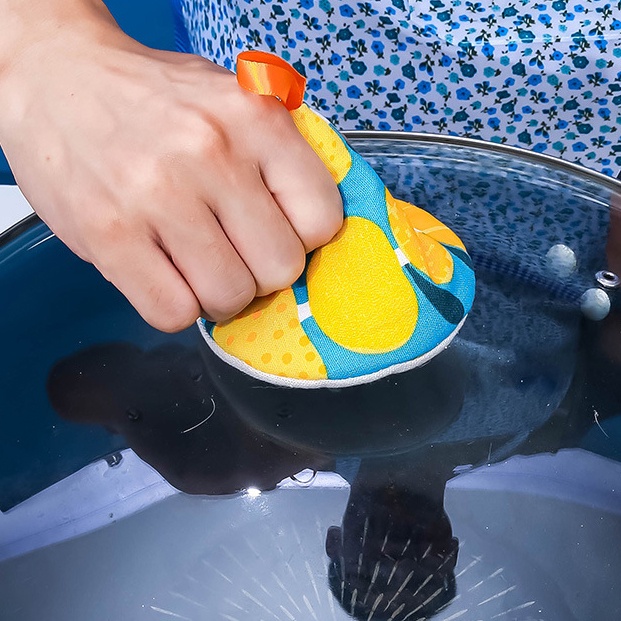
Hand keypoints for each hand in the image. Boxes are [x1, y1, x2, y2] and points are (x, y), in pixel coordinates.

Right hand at [0, 0, 341, 330]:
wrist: (58, 76)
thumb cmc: (155, 99)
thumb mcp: (234, 99)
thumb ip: (278, 159)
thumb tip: (311, 234)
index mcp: (256, 119)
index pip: (323, 221)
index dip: (303, 240)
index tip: (277, 234)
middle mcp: (212, 154)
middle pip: (280, 268)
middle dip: (261, 274)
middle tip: (234, 254)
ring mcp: (158, 195)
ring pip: (230, 297)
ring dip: (218, 295)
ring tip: (196, 265)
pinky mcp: (109, 234)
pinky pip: (173, 313)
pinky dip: (176, 307)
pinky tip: (164, 276)